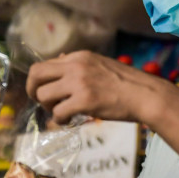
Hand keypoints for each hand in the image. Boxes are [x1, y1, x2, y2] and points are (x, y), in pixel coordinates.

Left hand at [26, 50, 161, 123]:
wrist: (145, 94)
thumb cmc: (126, 83)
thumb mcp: (100, 64)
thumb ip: (79, 64)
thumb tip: (60, 59)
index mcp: (79, 56)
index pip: (45, 64)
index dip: (40, 81)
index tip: (46, 91)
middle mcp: (76, 66)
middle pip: (36, 74)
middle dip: (33, 91)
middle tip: (42, 102)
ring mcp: (80, 83)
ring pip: (43, 95)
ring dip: (48, 108)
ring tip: (61, 112)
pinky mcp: (85, 101)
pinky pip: (58, 112)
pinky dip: (59, 120)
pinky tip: (69, 120)